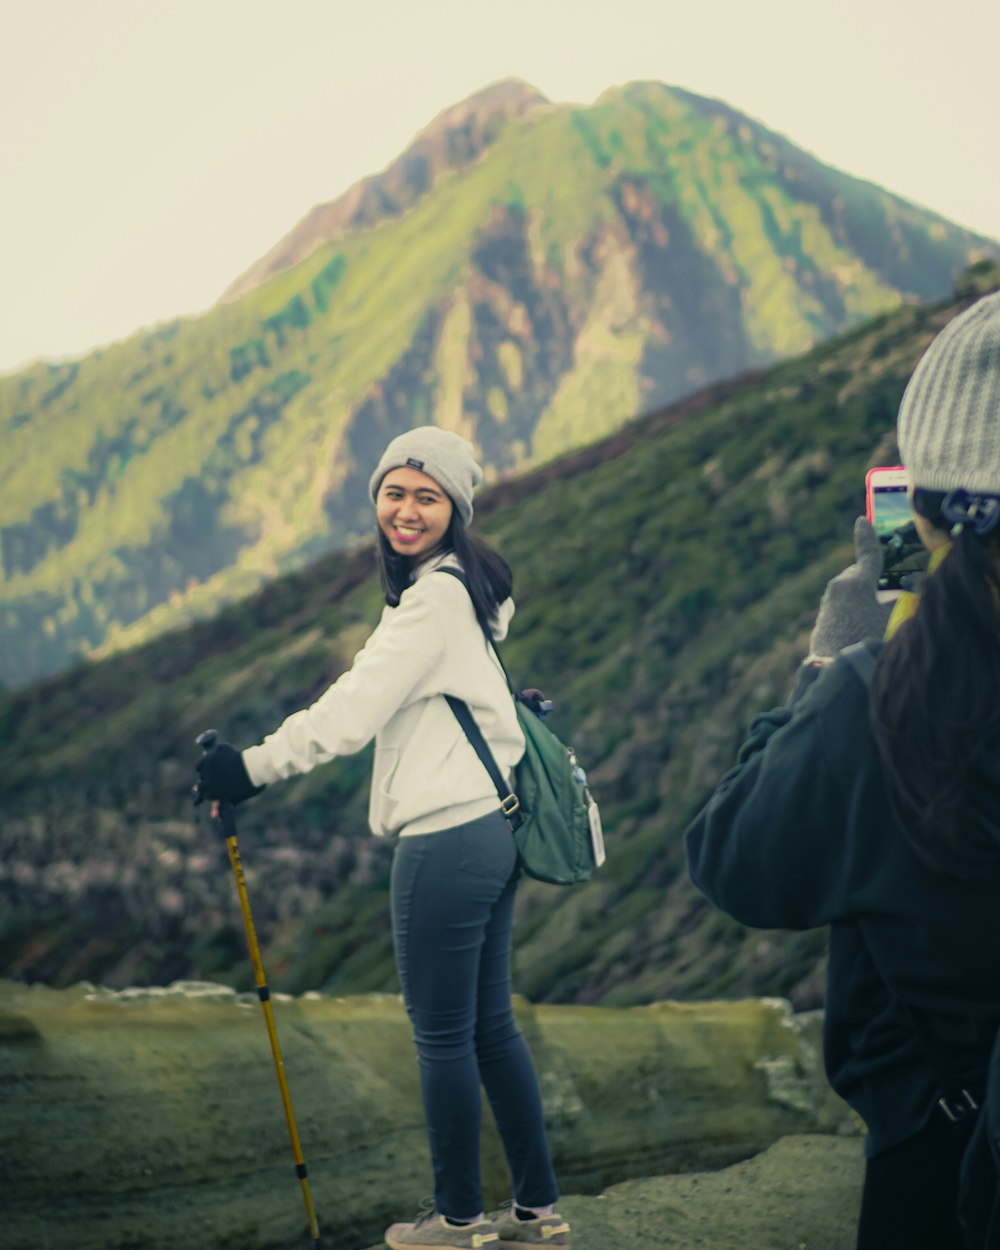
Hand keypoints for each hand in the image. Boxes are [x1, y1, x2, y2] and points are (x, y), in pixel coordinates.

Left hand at [193, 742, 264, 806]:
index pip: (198, 767)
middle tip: (214, 781)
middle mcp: (206, 771)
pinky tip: (219, 794)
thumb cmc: (240, 758)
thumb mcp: (226, 748)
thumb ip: (216, 750)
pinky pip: (207, 795)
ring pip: (201, 787)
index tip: (209, 772)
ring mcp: (209, 782)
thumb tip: (210, 752)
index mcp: (208, 760)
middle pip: (201, 777)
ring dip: (207, 788)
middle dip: (207, 779)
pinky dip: (212, 795)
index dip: (204, 770)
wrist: (249, 769)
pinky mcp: (214, 792)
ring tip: (215, 789)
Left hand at [807, 517, 892, 661]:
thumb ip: (903, 599)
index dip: (868, 537)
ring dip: (864, 596)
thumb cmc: (866, 642)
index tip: (862, 520)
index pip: (868, 554)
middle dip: (874, 580)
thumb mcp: (893, 619)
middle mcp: (838, 587)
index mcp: (856, 582)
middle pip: (861, 574)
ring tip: (875, 619)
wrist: (832, 669)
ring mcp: (828, 602)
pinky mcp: (823, 617)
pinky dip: (854, 608)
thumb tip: (910, 586)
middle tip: (889, 597)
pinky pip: (844, 604)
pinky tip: (861, 628)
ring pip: (852, 590)